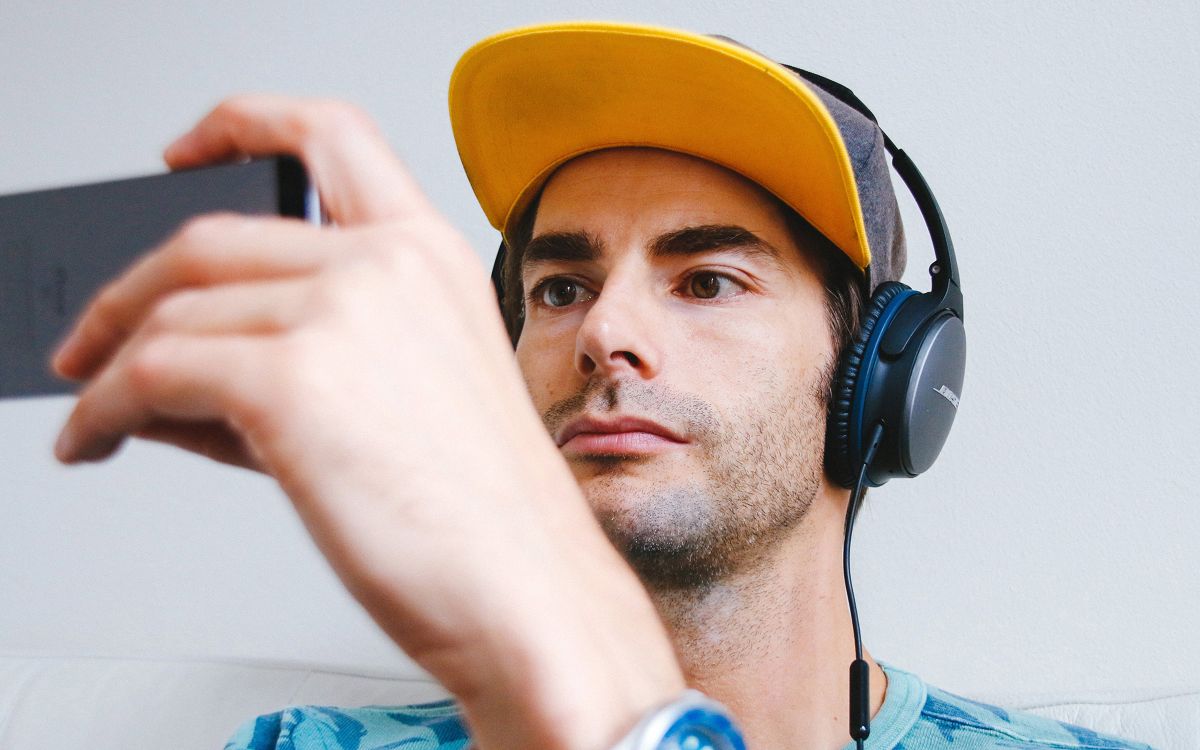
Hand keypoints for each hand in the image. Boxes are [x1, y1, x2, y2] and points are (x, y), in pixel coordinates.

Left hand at [51, 96, 683, 749]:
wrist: (526, 591)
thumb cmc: (488, 515)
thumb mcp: (406, 399)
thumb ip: (300, 355)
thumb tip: (178, 362)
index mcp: (431, 257)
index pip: (327, 134)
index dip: (241, 124)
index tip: (187, 153)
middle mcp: (388, 265)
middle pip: (210, 236)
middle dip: (129, 291)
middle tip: (93, 340)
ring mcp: (341, 312)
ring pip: (174, 310)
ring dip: (113, 362)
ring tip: (100, 411)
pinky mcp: (290, 379)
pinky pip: (152, 373)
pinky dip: (104, 406)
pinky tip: (102, 435)